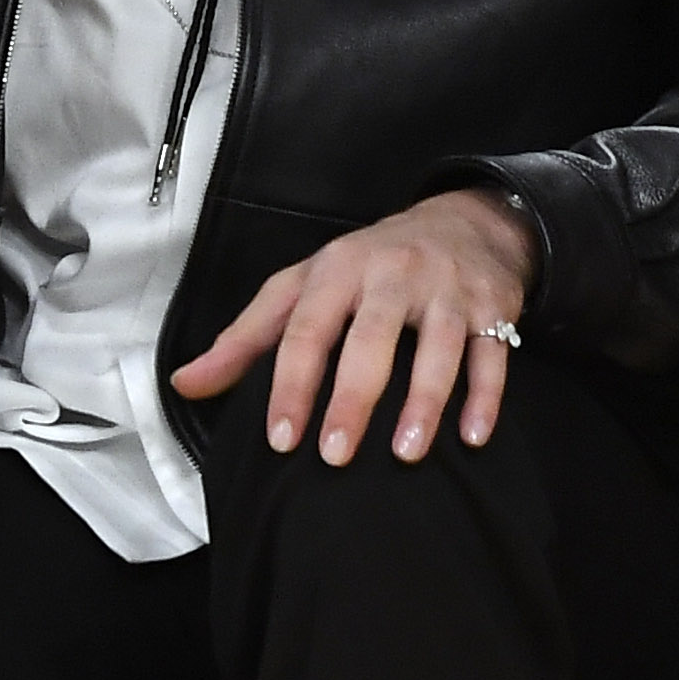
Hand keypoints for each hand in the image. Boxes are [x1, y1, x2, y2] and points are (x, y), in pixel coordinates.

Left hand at [173, 187, 532, 469]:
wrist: (462, 223)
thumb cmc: (364, 267)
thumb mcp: (299, 288)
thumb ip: (244, 338)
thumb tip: (184, 383)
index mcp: (335, 272)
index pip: (305, 332)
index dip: (291, 387)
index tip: (281, 441)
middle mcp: (391, 275)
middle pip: (370, 341)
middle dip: (352, 400)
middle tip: (335, 456)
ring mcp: (446, 290)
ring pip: (438, 348)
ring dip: (425, 403)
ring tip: (406, 454)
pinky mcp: (494, 304)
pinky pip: (493, 353)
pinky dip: (486, 396)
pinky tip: (473, 437)